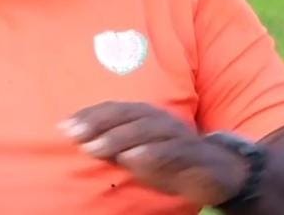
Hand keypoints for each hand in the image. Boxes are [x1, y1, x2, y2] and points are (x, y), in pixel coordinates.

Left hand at [61, 102, 246, 206]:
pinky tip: (132, 159)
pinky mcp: (194, 154)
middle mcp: (161, 120)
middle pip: (128, 115)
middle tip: (74, 136)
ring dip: (118, 138)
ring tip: (94, 148)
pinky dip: (151, 153)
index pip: (114, 110)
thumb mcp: (138, 155)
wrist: (219, 173)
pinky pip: (172, 150)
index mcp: (146, 117)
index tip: (64, 126)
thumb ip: (114, 148)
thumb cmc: (170, 161)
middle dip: (98, 123)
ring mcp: (179, 135)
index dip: (89, 115)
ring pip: (147, 129)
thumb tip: (84, 143)